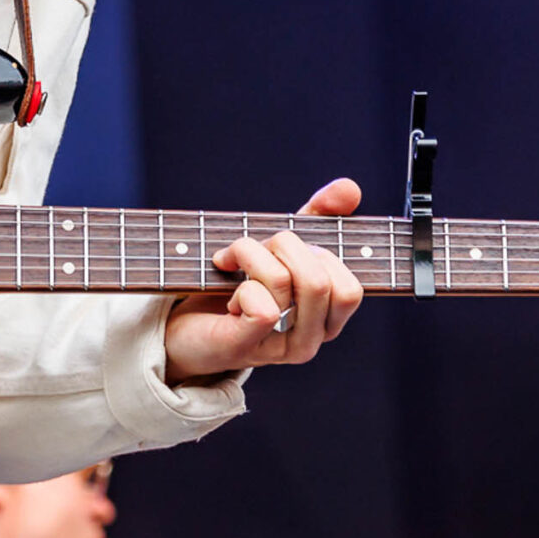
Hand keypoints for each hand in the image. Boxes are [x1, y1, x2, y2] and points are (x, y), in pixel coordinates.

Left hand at [162, 178, 363, 383]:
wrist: (188, 326)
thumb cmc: (239, 282)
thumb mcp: (281, 246)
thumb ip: (318, 218)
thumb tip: (350, 188)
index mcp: (326, 318)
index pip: (350, 290)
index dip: (320, 255)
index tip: (286, 249)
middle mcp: (311, 339)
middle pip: (318, 280)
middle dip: (281, 246)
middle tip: (254, 251)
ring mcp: (280, 349)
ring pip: (283, 283)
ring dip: (249, 255)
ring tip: (232, 264)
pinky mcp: (247, 347)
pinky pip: (261, 308)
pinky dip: (240, 287)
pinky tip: (230, 296)